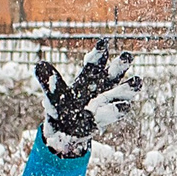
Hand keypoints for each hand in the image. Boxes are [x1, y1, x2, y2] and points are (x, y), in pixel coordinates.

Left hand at [35, 41, 141, 155]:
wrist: (65, 133)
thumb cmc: (60, 110)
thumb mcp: (53, 96)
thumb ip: (49, 83)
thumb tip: (38, 65)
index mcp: (87, 78)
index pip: (94, 63)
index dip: (99, 53)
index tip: (103, 42)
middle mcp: (100, 88)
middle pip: (112, 74)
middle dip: (120, 65)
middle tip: (128, 55)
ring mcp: (105, 104)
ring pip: (119, 94)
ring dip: (128, 88)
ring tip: (138, 81)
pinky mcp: (105, 119)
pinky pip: (114, 113)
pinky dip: (118, 110)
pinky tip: (124, 106)